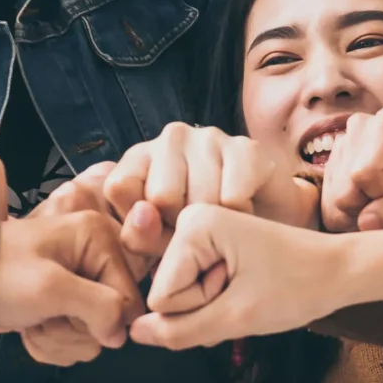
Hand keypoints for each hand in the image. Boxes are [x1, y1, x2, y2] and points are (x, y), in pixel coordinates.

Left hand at [0, 212, 142, 363]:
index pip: (131, 299)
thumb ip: (100, 307)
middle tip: (44, 316)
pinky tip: (28, 326)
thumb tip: (121, 336)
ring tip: (32, 319)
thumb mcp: (52, 288)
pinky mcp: (61, 305)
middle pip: (112, 320)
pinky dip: (49, 341)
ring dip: (59, 337)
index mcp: (100, 238)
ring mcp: (78, 283)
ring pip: (92, 335)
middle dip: (75, 329)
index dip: (102, 319)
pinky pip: (74, 339)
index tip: (66, 312)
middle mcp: (95, 257)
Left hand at [105, 123, 318, 234]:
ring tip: (220, 224)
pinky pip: (234, 197)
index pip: (120, 187)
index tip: (160, 230)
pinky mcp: (246, 147)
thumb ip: (139, 236)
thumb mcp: (160, 244)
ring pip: (199, 199)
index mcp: (140, 156)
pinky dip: (239, 218)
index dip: (140, 221)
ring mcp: (209, 138)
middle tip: (196, 228)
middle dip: (179, 225)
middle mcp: (171, 138)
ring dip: (213, 226)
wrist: (263, 230)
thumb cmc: (200, 234)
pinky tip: (241, 214)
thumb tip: (145, 213)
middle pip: (161, 195)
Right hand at [130, 204, 348, 349]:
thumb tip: (133, 332)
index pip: (162, 298)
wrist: (339, 269)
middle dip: (207, 305)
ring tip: (249, 286)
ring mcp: (198, 229)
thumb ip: (180, 331)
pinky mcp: (208, 240)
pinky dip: (219, 296)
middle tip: (247, 289)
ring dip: (214, 303)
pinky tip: (246, 284)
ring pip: (180, 293)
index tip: (240, 288)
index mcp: (194, 225)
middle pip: (169, 294)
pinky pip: (194, 285)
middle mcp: (189, 218)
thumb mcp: (237, 318)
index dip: (201, 307)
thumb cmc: (298, 288)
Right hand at [320, 107, 382, 230]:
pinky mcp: (334, 165)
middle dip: (372, 204)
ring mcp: (343, 145)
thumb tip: (363, 222)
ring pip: (334, 199)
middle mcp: (360, 127)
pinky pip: (330, 205)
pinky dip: (353, 212)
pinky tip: (375, 200)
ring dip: (363, 209)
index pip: (362, 174)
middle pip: (344, 190)